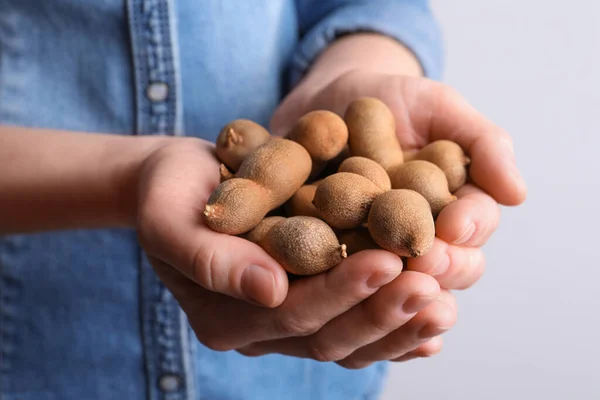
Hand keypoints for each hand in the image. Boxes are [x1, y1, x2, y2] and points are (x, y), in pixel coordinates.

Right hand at [135, 138, 452, 367]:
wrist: (181, 187)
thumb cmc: (171, 194)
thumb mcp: (171, 218)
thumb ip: (209, 259)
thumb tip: (270, 290)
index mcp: (226, 317)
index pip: (292, 314)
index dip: (342, 291)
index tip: (387, 259)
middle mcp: (259, 331)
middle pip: (330, 335)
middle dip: (382, 310)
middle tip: (432, 283)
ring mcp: (284, 324)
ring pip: (350, 339)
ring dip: (399, 322)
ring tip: (445, 298)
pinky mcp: (306, 304)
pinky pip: (355, 327)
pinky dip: (394, 328)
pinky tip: (432, 323)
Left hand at [272, 69, 526, 289]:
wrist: (330, 96)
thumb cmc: (394, 99)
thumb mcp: (439, 108)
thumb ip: (482, 144)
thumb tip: (517, 195)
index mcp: (452, 209)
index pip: (473, 228)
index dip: (470, 229)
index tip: (454, 225)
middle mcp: (417, 237)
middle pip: (441, 267)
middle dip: (437, 266)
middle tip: (421, 258)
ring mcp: (374, 249)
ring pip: (394, 282)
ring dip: (393, 285)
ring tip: (381, 274)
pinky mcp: (328, 251)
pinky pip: (334, 272)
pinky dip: (335, 277)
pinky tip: (331, 281)